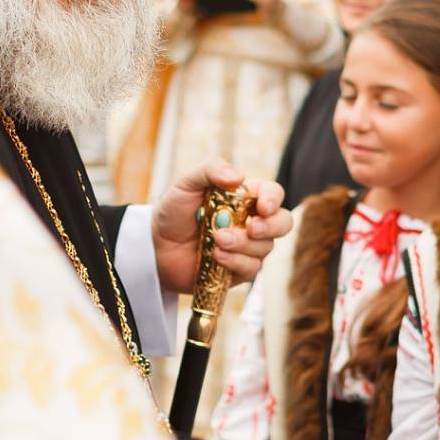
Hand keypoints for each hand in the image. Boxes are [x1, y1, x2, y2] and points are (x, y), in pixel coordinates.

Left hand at [150, 160, 288, 292]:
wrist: (156, 247)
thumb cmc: (173, 212)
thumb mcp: (186, 183)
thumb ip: (211, 170)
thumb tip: (239, 176)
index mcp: (245, 197)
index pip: (273, 194)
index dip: (273, 200)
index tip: (262, 207)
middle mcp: (252, 221)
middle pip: (283, 223)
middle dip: (271, 226)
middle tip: (251, 228)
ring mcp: (248, 247)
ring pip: (265, 248)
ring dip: (242, 244)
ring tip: (216, 240)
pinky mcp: (239, 270)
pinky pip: (251, 269)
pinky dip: (235, 262)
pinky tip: (216, 256)